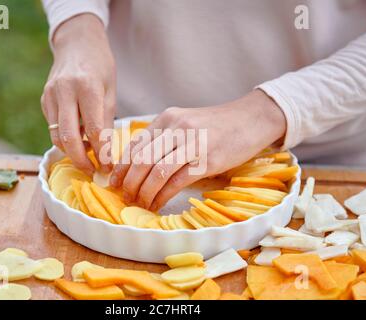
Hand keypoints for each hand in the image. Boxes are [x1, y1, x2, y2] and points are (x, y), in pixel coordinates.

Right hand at [41, 14, 115, 175]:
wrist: (76, 43)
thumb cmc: (99, 66)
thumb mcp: (110, 90)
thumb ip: (106, 119)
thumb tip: (105, 151)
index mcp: (86, 87)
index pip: (94, 129)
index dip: (101, 153)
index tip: (108, 167)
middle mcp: (64, 91)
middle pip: (68, 137)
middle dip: (81, 160)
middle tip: (92, 171)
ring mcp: (50, 95)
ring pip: (56, 136)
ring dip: (71, 151)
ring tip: (87, 157)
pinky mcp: (43, 99)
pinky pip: (52, 127)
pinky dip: (64, 138)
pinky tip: (78, 139)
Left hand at [110, 90, 285, 210]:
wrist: (250, 119)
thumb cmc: (216, 125)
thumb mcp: (185, 123)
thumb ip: (164, 138)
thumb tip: (139, 165)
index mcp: (167, 118)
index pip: (135, 144)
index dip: (122, 166)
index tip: (115, 182)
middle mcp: (176, 128)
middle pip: (142, 160)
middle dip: (130, 182)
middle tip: (126, 196)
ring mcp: (193, 143)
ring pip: (157, 172)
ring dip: (145, 192)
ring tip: (140, 203)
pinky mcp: (208, 160)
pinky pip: (177, 181)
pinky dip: (163, 196)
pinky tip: (158, 204)